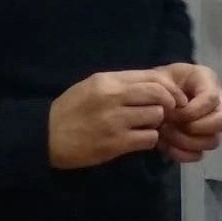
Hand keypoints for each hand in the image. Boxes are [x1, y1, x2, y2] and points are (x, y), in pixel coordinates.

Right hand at [49, 70, 182, 169]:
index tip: (174, 97)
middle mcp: (114, 97)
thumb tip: (153, 85)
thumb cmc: (71, 109)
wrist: (47, 135)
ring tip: (145, 126)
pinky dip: (148, 140)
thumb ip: (121, 84)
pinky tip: (138, 140)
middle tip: (165, 113)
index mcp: (108, 80)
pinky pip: (148, 138)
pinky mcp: (116, 143)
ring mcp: (115, 121)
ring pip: (156, 117)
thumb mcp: (93, 86)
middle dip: (168, 104)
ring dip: (156, 123)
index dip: (169, 87)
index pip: (152, 76)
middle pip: (159, 95)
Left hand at [156, 63, 221, 163]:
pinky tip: (165, 144)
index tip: (169, 111)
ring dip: (185, 141)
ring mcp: (212, 125)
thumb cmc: (158, 81)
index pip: (211, 99)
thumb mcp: (159, 76)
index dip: (191, 110)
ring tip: (164, 132)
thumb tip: (176, 108)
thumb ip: (166, 88)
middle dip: (195, 127)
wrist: (152, 92)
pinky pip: (198, 155)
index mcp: (208, 81)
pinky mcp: (200, 141)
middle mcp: (217, 104)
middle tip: (170, 124)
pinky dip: (181, 153)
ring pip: (212, 141)